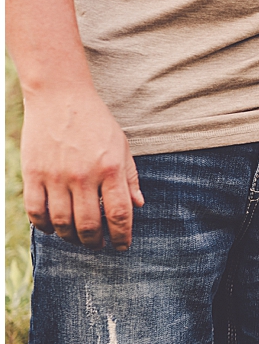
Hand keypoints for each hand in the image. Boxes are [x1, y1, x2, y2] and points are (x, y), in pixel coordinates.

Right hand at [21, 86, 143, 249]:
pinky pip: (37, 212)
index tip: (123, 246)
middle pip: (89, 226)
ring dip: (71, 238)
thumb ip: (130, 176)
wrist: (60, 96)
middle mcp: (84, 175)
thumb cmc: (95, 121)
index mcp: (110, 167)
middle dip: (96, 242)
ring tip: (77, 238)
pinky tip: (52, 227)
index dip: (122, 236)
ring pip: (62, 224)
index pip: (119, 214)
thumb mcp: (121, 144)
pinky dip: (44, 227)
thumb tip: (139, 205)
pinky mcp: (34, 174)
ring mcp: (56, 176)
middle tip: (98, 245)